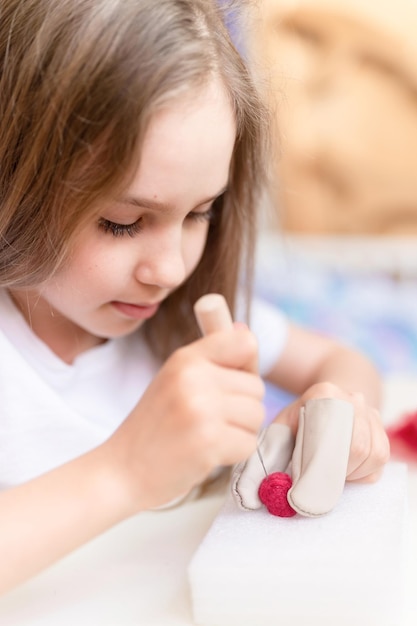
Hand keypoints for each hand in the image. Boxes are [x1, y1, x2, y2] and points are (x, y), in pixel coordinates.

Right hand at [104, 326, 264, 511]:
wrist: (122, 471)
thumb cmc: (154, 427)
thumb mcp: (176, 381)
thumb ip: (213, 359)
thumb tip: (246, 331)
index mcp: (186, 358)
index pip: (244, 343)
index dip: (245, 366)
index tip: (227, 385)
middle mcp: (193, 377)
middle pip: (256, 386)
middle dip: (241, 408)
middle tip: (207, 421)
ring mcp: (201, 409)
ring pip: (257, 415)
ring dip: (239, 432)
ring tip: (206, 437)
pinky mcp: (209, 441)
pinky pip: (249, 443)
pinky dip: (234, 454)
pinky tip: (206, 455)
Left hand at [232, 382, 389, 516]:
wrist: (328, 403)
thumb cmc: (298, 424)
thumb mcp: (276, 434)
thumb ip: (261, 461)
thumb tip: (249, 496)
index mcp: (324, 393)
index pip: (327, 436)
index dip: (315, 467)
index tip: (301, 489)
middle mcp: (353, 399)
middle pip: (354, 447)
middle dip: (333, 473)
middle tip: (312, 485)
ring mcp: (372, 413)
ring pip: (370, 456)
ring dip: (348, 474)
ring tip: (325, 472)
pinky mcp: (383, 431)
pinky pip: (379, 461)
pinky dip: (362, 473)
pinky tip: (342, 468)